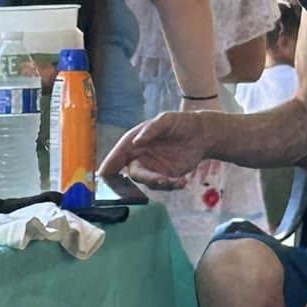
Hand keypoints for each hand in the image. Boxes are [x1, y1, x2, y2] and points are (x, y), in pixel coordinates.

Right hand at [97, 110, 214, 189]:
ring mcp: (151, 169)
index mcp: (133, 143)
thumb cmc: (181, 122)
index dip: (108, 168)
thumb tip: (135, 142)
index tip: (103, 179)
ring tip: (177, 181)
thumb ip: (150, 129)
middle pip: (133, 174)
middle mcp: (139, 158)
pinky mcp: (164, 176)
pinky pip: (163, 186)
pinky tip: (183, 182)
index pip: (116, 157)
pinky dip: (172, 186)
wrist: (202, 134)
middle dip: (146, 178)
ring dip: (162, 184)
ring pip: (148, 183)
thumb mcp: (166, 119)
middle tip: (162, 180)